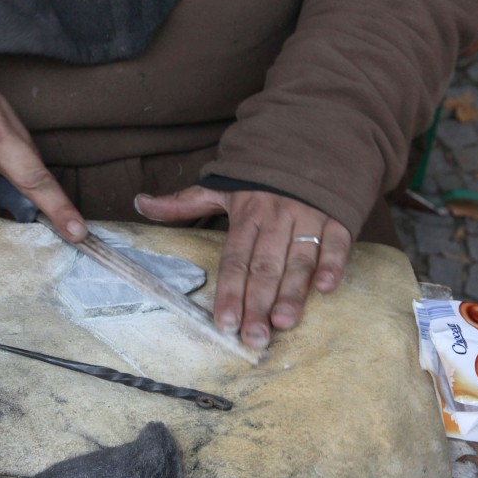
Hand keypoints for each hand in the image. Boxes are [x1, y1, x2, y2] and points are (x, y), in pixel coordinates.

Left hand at [134, 186, 350, 350]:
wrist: (312, 139)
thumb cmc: (263, 175)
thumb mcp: (223, 186)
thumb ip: (183, 202)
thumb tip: (139, 202)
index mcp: (247, 214)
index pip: (234, 259)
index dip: (229, 291)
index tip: (224, 322)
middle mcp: (276, 217)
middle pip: (264, 267)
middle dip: (258, 304)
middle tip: (254, 338)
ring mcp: (309, 216)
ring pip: (299, 260)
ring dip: (293, 292)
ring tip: (284, 323)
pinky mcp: (338, 216)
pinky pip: (337, 242)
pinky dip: (333, 264)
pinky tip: (325, 289)